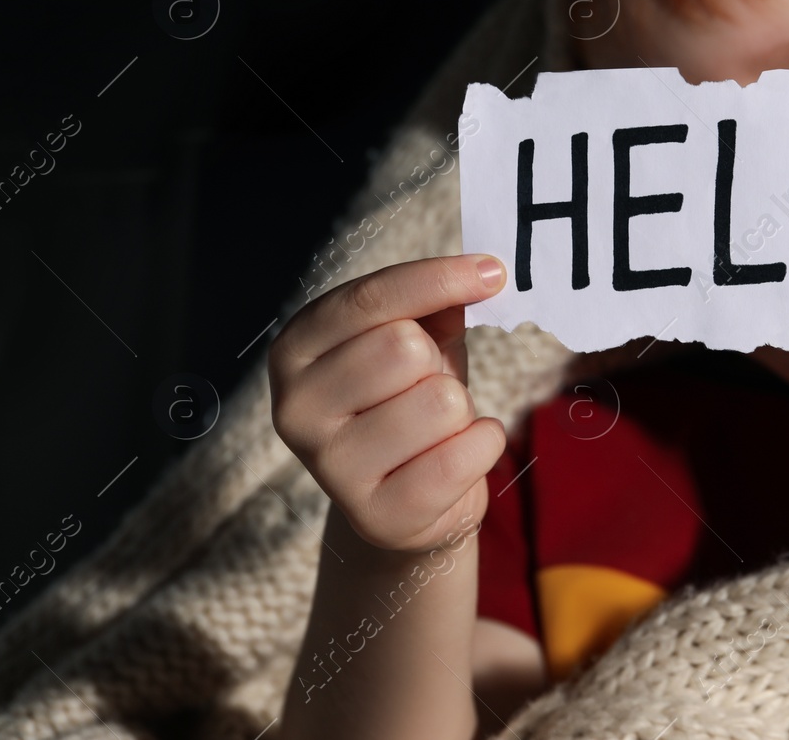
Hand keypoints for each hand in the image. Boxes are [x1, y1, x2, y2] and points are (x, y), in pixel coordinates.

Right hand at [269, 254, 509, 554]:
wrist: (411, 497)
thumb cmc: (410, 399)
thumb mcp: (415, 338)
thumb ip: (435, 301)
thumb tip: (480, 274)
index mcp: (296, 350)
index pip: (370, 299)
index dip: (437, 279)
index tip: (492, 271)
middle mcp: (295, 408)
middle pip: (403, 347)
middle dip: (438, 363)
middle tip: (427, 387)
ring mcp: (330, 469)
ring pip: (440, 402)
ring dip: (460, 412)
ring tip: (435, 429)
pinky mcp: (375, 516)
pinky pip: (460, 457)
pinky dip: (481, 448)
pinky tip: (454, 458)